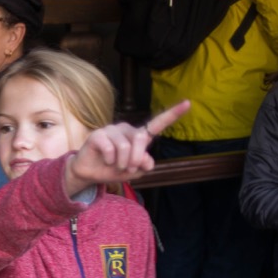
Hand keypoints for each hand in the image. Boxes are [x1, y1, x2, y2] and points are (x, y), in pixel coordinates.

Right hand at [63, 100, 190, 196]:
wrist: (90, 174)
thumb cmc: (113, 169)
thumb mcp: (134, 172)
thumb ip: (144, 166)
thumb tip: (145, 158)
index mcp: (138, 136)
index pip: (157, 124)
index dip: (172, 114)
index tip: (188, 103)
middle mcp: (126, 129)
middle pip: (140, 138)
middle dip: (135, 158)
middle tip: (128, 168)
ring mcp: (111, 130)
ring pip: (124, 146)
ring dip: (121, 163)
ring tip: (115, 166)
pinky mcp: (98, 134)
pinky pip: (109, 148)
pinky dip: (109, 160)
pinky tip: (104, 160)